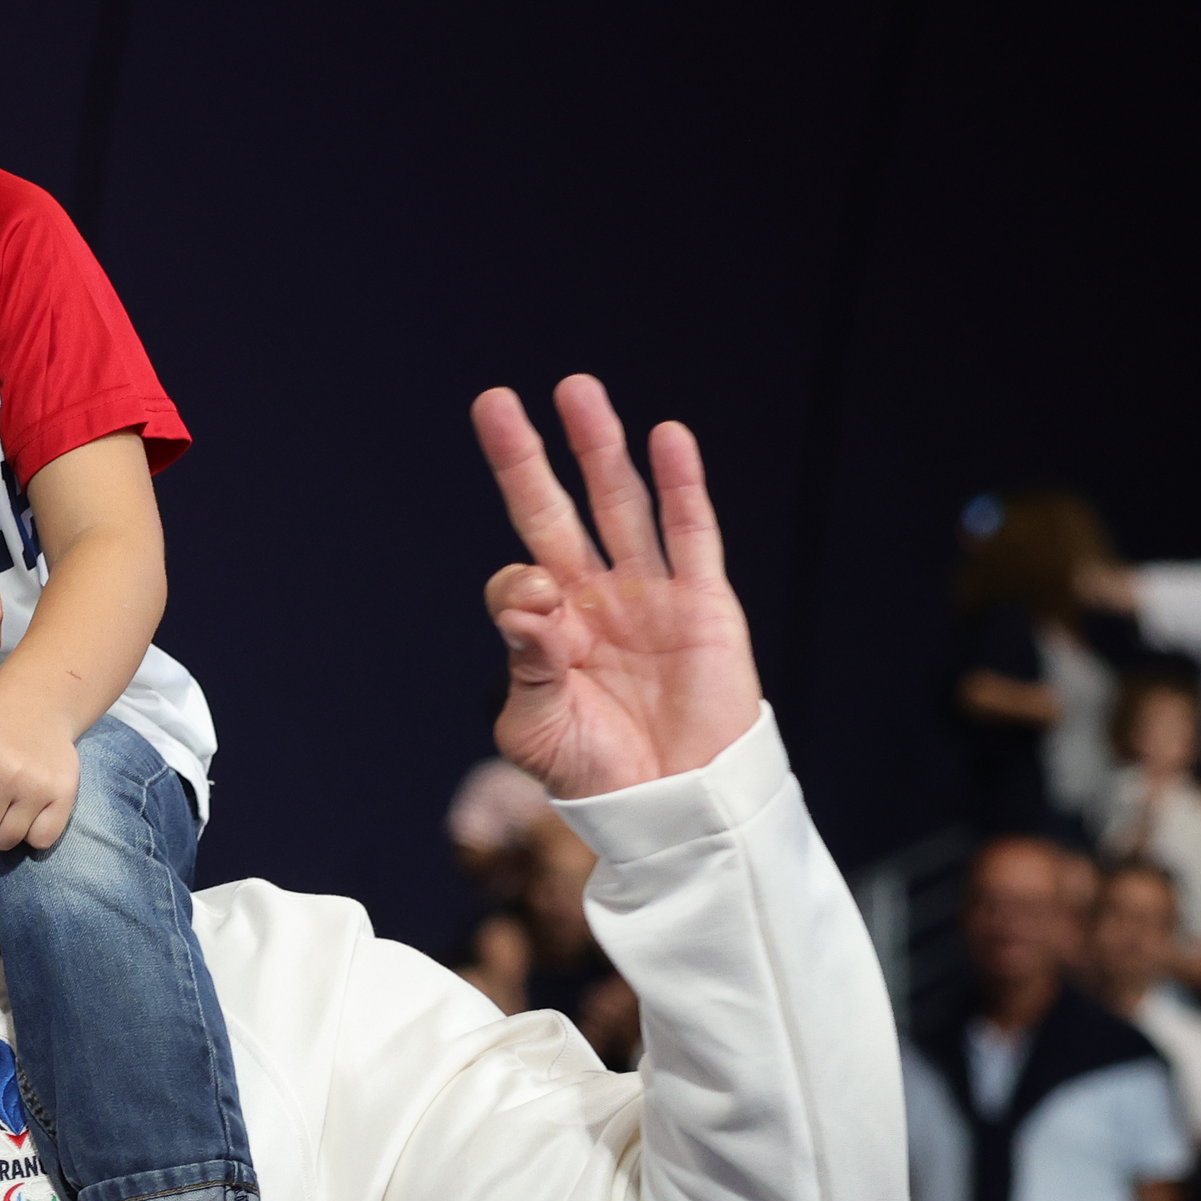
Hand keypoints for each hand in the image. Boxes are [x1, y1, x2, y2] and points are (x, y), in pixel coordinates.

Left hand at [473, 376, 763, 798]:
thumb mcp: (539, 728)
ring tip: (577, 392)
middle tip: (496, 402)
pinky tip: (666, 437)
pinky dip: (681, 484)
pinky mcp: (704, 603)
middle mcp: (597, 601)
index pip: (519, 577)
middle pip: (558, 512)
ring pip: (622, 504)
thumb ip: (529, 664)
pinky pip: (692, 532)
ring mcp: (651, 596)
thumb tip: (525, 598)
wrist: (673, 807)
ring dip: (599, 448)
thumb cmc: (598, 777)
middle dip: (530, 458)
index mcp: (549, 632)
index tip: (535, 605)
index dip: (520, 581)